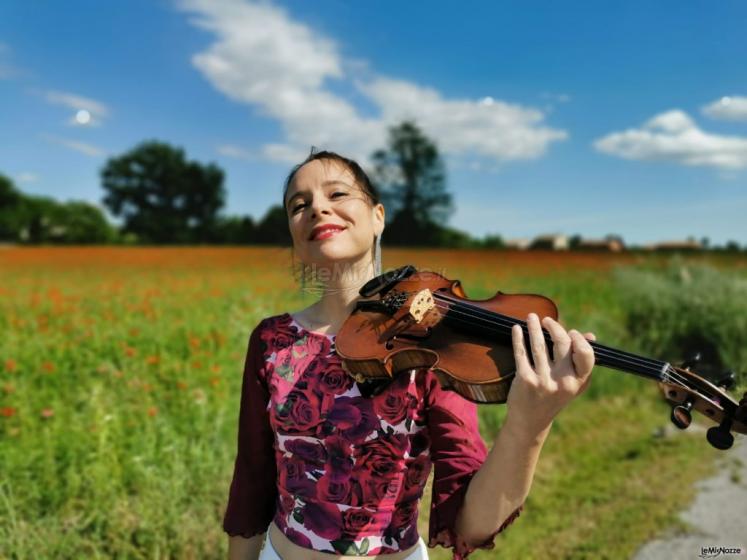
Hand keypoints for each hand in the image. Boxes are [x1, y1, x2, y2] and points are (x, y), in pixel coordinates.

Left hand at [504, 313, 595, 437]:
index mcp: (578, 381)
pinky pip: (521, 353)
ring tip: (531, 317)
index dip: (579, 340)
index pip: (586, 355)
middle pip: (562, 344)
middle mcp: (563, 381)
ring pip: (539, 345)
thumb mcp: (571, 383)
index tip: (571, 331)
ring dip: (534, 327)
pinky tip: (517, 329)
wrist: (531, 420)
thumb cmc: (553, 396)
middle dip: (554, 327)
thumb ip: (580, 361)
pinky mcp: (525, 380)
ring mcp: (543, 380)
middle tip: (546, 320)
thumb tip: (590, 336)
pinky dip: (518, 338)